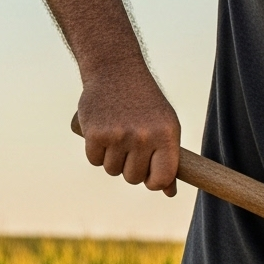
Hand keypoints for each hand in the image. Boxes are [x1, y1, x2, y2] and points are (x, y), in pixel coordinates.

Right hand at [72, 72, 180, 195]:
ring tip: (117, 137)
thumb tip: (169, 192)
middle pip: (133, 178)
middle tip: (130, 148)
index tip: (149, 176)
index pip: (162, 179)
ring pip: (112, 170)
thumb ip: (168, 159)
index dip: (154, 183)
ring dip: (112, 160)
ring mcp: (118, 135)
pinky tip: (102, 134)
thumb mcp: (164, 126)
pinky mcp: (95, 133)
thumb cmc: (145, 103)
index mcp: (166, 135)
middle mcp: (143, 137)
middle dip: (130, 169)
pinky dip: (96, 152)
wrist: (115, 70)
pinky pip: (94, 160)